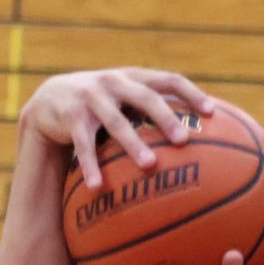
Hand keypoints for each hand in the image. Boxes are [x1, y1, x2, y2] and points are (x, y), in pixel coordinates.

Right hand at [18, 67, 219, 189]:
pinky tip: (98, 187)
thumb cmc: (104, 105)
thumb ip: (155, 110)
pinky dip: (91, 165)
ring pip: (115, 122)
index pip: (169, 79)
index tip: (212, 113)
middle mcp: (114, 82)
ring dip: (133, 144)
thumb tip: (203, 139)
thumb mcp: (127, 100)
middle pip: (145, 97)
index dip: (191, 93)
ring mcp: (91, 97)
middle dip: (165, 117)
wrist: (51, 99)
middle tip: (184, 141)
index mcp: (135, 78)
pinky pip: (83, 143)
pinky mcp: (70, 115)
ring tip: (150, 166)